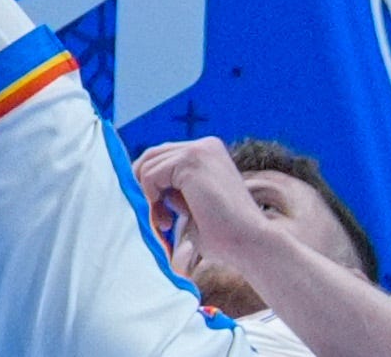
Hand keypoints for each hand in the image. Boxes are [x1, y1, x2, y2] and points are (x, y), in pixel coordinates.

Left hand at [134, 137, 269, 282]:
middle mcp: (205, 145)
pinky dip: (150, 198)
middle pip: (153, 155)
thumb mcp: (195, 203)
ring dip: (149, 197)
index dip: (153, 184)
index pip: (165, 157)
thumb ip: (174, 188)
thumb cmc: (224, 235)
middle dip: (147, 188)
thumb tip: (140, 180)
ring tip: (165, 223)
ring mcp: (198, 150)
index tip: (160, 214)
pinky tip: (167, 219)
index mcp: (210, 153)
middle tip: (160, 220)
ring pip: (149, 165)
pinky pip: (150, 174)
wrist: (251, 245)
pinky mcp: (190, 160)